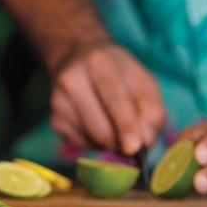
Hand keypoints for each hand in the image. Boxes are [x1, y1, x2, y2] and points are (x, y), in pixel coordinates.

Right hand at [49, 42, 166, 155]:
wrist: (76, 58)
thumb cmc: (117, 71)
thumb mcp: (143, 80)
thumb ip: (152, 111)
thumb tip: (145, 143)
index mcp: (98, 62)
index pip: (114, 99)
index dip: (126, 125)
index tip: (134, 148)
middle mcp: (72, 80)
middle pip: (101, 128)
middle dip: (122, 142)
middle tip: (134, 143)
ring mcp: (59, 102)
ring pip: (92, 140)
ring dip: (111, 143)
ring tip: (113, 122)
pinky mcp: (54, 120)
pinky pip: (82, 144)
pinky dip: (97, 142)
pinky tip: (96, 122)